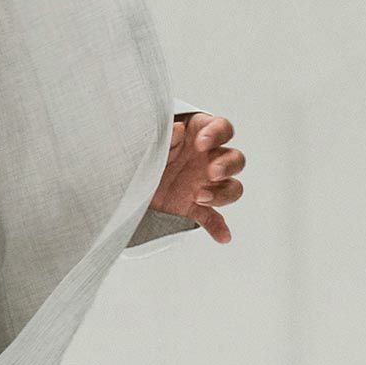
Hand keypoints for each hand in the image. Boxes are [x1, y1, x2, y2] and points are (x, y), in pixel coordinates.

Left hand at [151, 112, 243, 244]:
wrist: (129, 175)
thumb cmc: (146, 149)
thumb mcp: (153, 139)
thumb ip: (166, 135)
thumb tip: (178, 130)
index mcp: (201, 134)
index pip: (223, 128)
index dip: (217, 134)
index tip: (201, 143)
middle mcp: (209, 158)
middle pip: (236, 160)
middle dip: (227, 166)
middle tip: (211, 172)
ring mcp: (206, 183)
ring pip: (232, 188)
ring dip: (222, 194)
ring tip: (199, 198)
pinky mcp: (196, 206)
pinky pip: (213, 218)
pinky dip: (219, 228)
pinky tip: (223, 236)